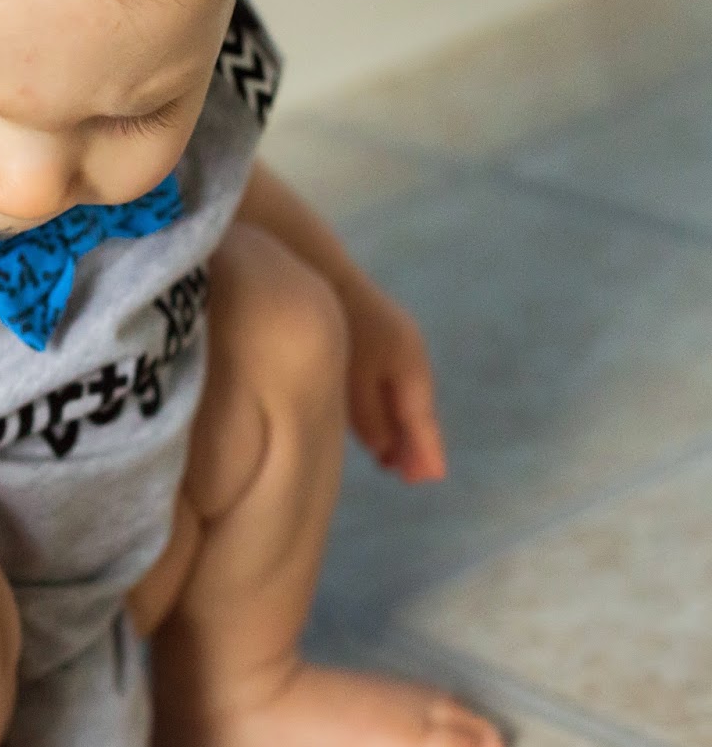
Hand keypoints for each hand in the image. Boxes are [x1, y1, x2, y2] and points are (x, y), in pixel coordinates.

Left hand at [338, 274, 447, 484]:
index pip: (421, 418)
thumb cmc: (334, 328)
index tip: (430, 478)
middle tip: (412, 478)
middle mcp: (407, 355)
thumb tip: (385, 450)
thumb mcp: (350, 380)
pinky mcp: (371, 338)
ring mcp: (390, 343)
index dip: (425, 450)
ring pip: (398, 397)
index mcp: (409, 365)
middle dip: (412, 444)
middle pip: (413, 410)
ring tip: (390, 461)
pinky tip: (370, 422)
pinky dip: (382, 408)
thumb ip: (369, 417)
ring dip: (396, 428)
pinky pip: (384, 384)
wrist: (314, 268)